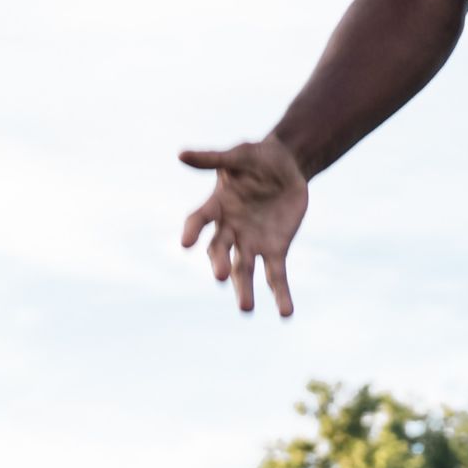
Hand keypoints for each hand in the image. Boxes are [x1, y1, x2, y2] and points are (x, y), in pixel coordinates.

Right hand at [179, 135, 308, 316]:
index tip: (185, 243)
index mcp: (217, 206)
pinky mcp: (274, 249)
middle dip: (220, 264)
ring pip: (245, 270)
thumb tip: (180, 154)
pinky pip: (276, 275)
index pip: (199, 220)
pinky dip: (280, 294)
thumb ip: (213, 159)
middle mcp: (229, 229)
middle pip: (220, 251)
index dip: (192, 230)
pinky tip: (285, 313)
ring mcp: (251, 242)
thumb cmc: (257, 157)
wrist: (287, 166)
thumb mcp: (238, 154)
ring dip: (245, 289)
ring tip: (246, 308)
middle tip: (221, 277)